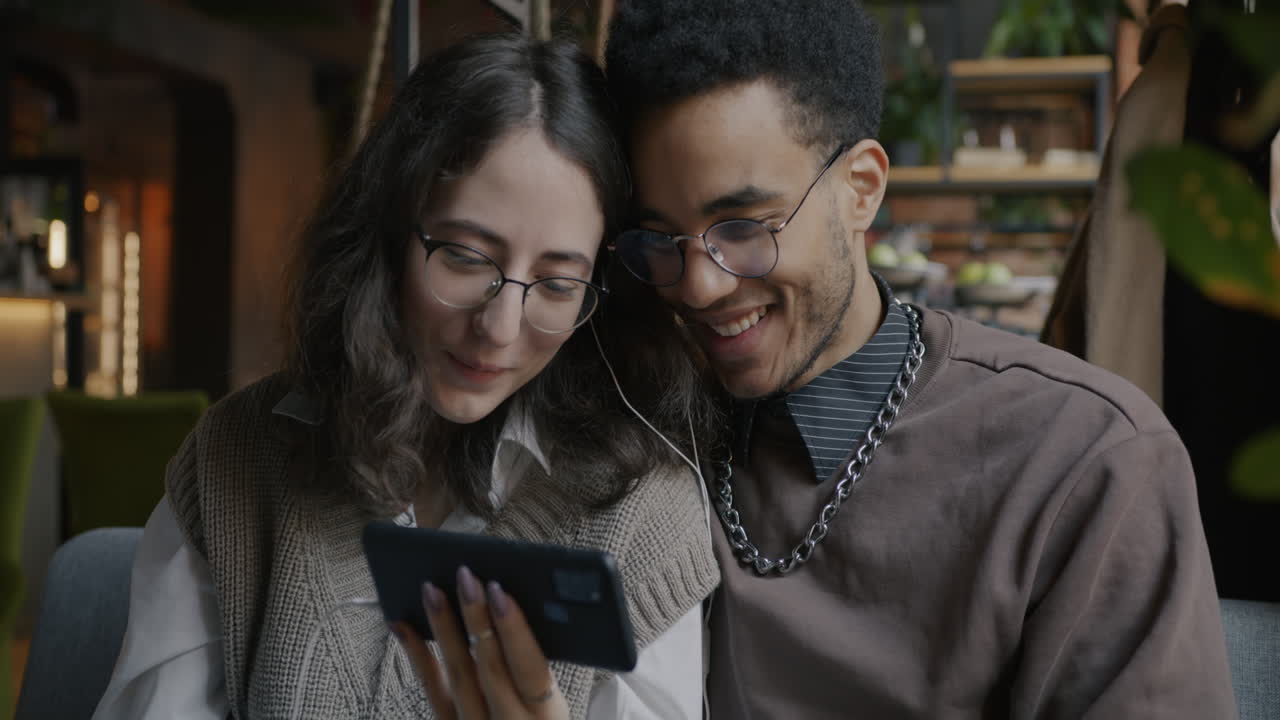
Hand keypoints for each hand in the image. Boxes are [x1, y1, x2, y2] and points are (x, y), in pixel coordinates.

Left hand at [392, 566, 569, 719]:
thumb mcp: (554, 705)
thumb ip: (538, 668)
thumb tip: (512, 605)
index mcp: (546, 716)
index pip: (532, 671)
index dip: (515, 632)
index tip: (501, 593)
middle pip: (491, 669)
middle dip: (477, 618)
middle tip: (466, 577)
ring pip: (458, 675)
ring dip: (444, 628)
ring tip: (432, 590)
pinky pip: (432, 691)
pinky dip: (417, 655)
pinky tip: (403, 626)